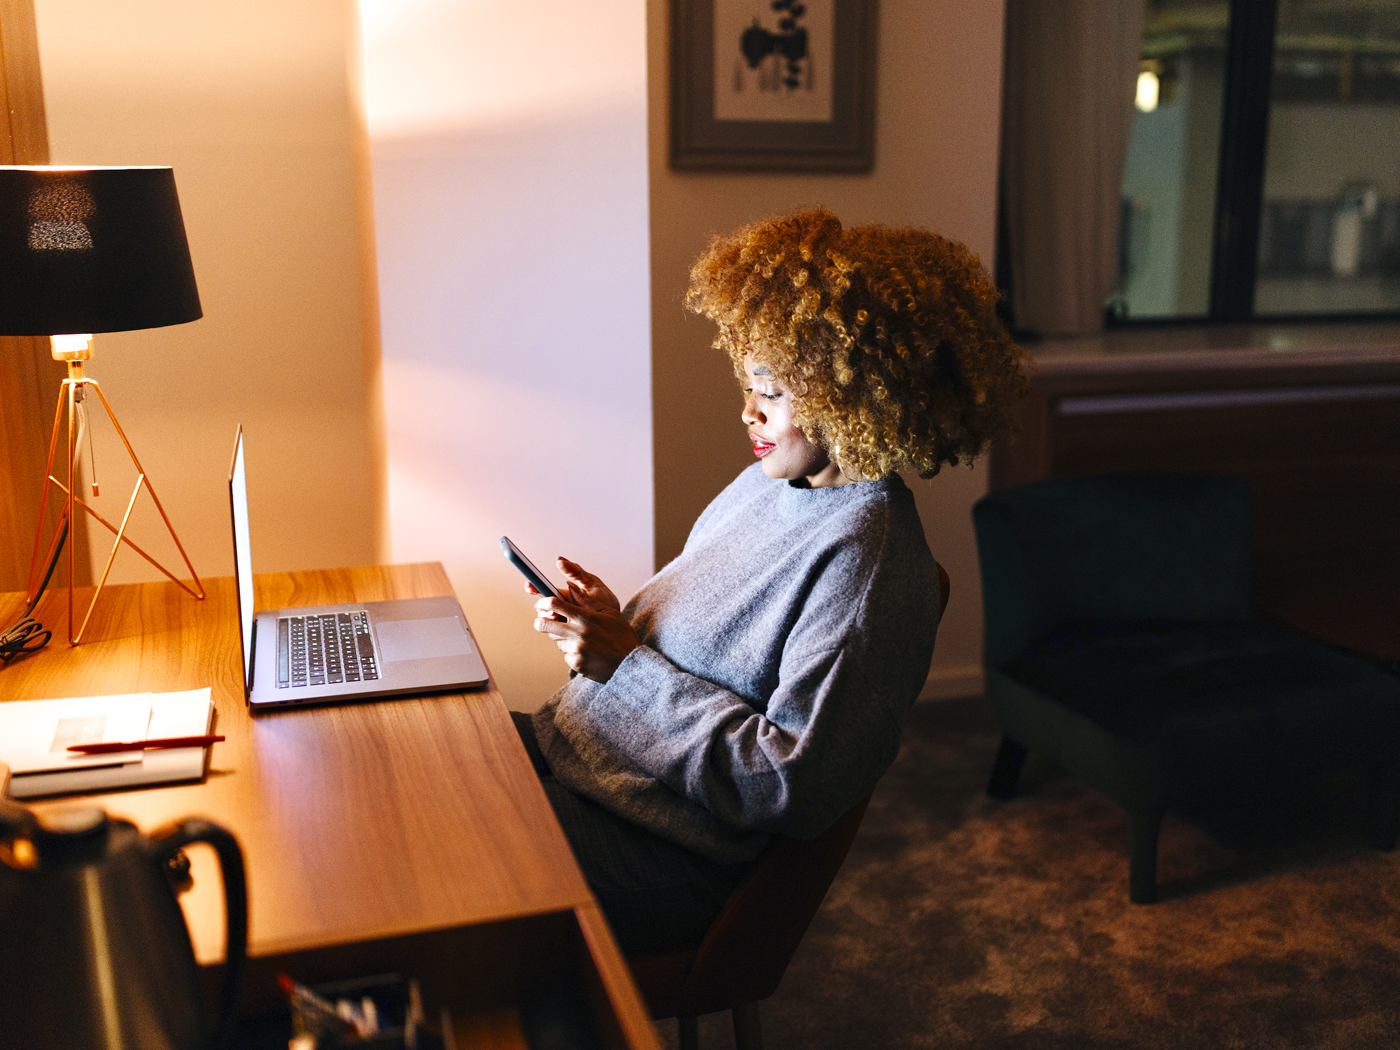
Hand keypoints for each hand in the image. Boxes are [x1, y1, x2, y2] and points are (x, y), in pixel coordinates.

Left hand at [531, 560, 638, 681]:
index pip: (555, 604)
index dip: (543, 602)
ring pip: (556, 641)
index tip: (541, 603)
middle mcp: (578, 633)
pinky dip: (573, 653)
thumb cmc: (622, 635)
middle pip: (544, 625)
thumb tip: (570, 588)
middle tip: (545, 621)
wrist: (631, 664)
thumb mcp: (609, 613)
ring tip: (581, 639)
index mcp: (585, 617)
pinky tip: (588, 652)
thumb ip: (587, 601)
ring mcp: (576, 650)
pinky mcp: (577, 664)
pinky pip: (566, 655)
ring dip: (563, 639)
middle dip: (541, 622)